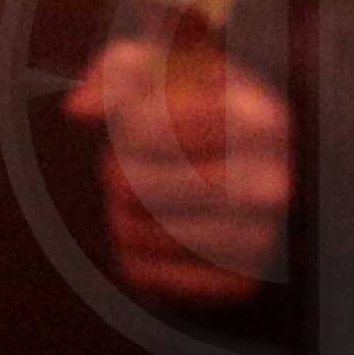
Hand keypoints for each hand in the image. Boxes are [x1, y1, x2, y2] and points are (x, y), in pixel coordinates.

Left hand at [74, 34, 292, 304]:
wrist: (256, 173)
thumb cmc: (201, 109)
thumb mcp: (169, 70)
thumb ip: (120, 70)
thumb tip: (79, 108)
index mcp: (262, 119)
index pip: (144, 128)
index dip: (122, 125)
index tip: (137, 123)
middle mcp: (274, 183)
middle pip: (130, 184)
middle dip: (115, 169)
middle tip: (129, 164)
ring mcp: (262, 240)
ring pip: (131, 230)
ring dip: (119, 212)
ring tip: (143, 197)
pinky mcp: (238, 285)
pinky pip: (141, 272)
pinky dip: (132, 251)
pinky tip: (154, 232)